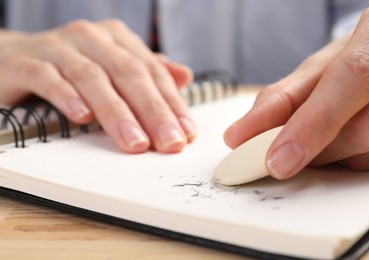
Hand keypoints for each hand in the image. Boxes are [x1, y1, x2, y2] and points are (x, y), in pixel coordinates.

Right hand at [0, 19, 196, 152]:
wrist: (14, 59)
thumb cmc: (71, 69)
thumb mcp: (113, 69)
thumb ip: (147, 73)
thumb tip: (185, 76)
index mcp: (116, 39)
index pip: (152, 72)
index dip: (172, 104)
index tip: (186, 134)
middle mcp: (91, 37)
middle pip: (128, 73)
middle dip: (152, 111)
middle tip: (169, 143)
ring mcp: (57, 47)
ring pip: (93, 78)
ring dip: (116, 113)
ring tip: (135, 142)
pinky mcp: (26, 62)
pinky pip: (48, 77)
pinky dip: (67, 96)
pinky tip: (82, 117)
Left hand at [224, 0, 368, 178]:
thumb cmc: (353, 57)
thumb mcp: (319, 66)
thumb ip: (282, 98)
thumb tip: (241, 135)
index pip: (352, 78)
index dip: (311, 124)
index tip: (275, 159)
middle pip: (364, 127)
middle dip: (314, 147)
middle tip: (282, 155)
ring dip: (331, 154)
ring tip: (320, 133)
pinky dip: (349, 158)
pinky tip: (342, 140)